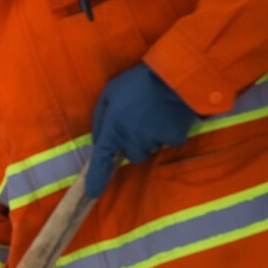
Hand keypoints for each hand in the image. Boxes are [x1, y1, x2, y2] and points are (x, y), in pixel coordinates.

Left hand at [85, 63, 196, 197]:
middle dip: (134, 142)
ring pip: (150, 148)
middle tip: (140, 119)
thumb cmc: (137, 82)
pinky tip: (169, 114)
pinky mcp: (174, 138)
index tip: (93, 193)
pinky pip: (169, 141)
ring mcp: (153, 140)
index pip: (102, 159)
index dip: (97, 178)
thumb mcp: (109, 94)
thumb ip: (101, 118)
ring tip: (155, 112)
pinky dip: (169, 131)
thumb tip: (99, 141)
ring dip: (151, 136)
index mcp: (113, 128)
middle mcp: (132, 139)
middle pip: (132, 154)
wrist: (174, 75)